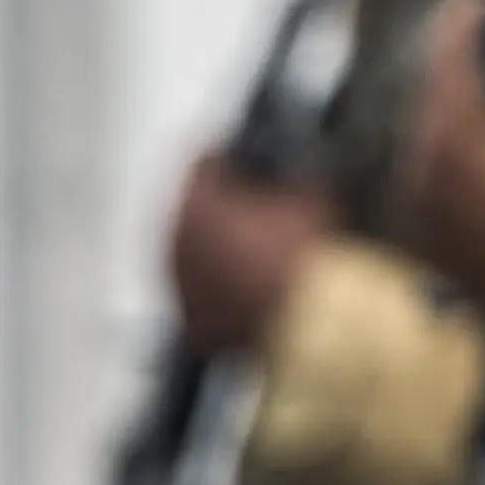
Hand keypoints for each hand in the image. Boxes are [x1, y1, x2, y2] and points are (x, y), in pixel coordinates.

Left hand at [165, 149, 332, 357]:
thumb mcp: (307, 194)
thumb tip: (284, 174)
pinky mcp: (193, 324)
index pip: (203, 165)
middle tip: (256, 209)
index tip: (251, 163)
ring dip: (218, 251)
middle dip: (220, 210)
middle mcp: (175, 243)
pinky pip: (203, 297)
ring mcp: (180, 287)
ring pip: (194, 256)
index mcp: (196, 203)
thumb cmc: (305, 251)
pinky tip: (251, 290)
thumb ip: (284, 177)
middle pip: (193, 213)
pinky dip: (221, 291)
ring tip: (256, 253)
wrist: (309, 319)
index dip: (231, 161)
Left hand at [393, 0, 484, 357]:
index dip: (469, 16)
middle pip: (436, 100)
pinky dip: (464, 169)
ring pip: (435, 147)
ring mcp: (426, 216)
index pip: (450, 52)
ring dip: (465, 123)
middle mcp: (424, 172)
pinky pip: (441, 190)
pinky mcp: (438, 250)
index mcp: (456, 133)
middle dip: (465, 71)